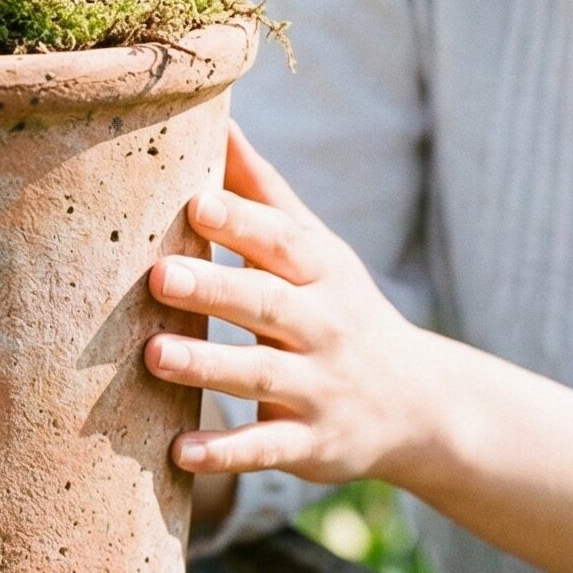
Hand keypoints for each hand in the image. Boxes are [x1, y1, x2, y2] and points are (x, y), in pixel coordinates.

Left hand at [144, 122, 439, 483]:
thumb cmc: (339, 308)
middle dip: (214, 288)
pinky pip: (266, 447)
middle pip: (267, 302)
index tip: (195, 199)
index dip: (241, 220)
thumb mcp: (316, 249)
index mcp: (321, 272)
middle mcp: (323, 326)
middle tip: (157, 275)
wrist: (419, 404)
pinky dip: (225, 452)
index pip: (281, 241)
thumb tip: (218, 119)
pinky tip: (178, 451)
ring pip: (260, 374)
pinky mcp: (310, 443)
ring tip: (153, 355)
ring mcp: (319, 387)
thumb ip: (263, 191)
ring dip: (207, 366)